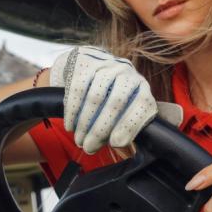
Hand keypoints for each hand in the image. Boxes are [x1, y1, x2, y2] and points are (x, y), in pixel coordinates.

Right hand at [50, 46, 172, 152]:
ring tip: (79, 140)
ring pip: (95, 97)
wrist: (94, 64)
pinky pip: (77, 89)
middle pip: (116, 103)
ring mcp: (106, 65)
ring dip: (85, 123)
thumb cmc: (112, 95)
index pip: (142, 105)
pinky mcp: (86, 63)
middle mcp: (127, 73)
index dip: (130, 125)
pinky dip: (72, 111)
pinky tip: (70, 125)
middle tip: (90, 148)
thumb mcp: (126, 107)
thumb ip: (127, 126)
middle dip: (101, 129)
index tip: (116, 143)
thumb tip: (122, 147)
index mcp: (141, 87)